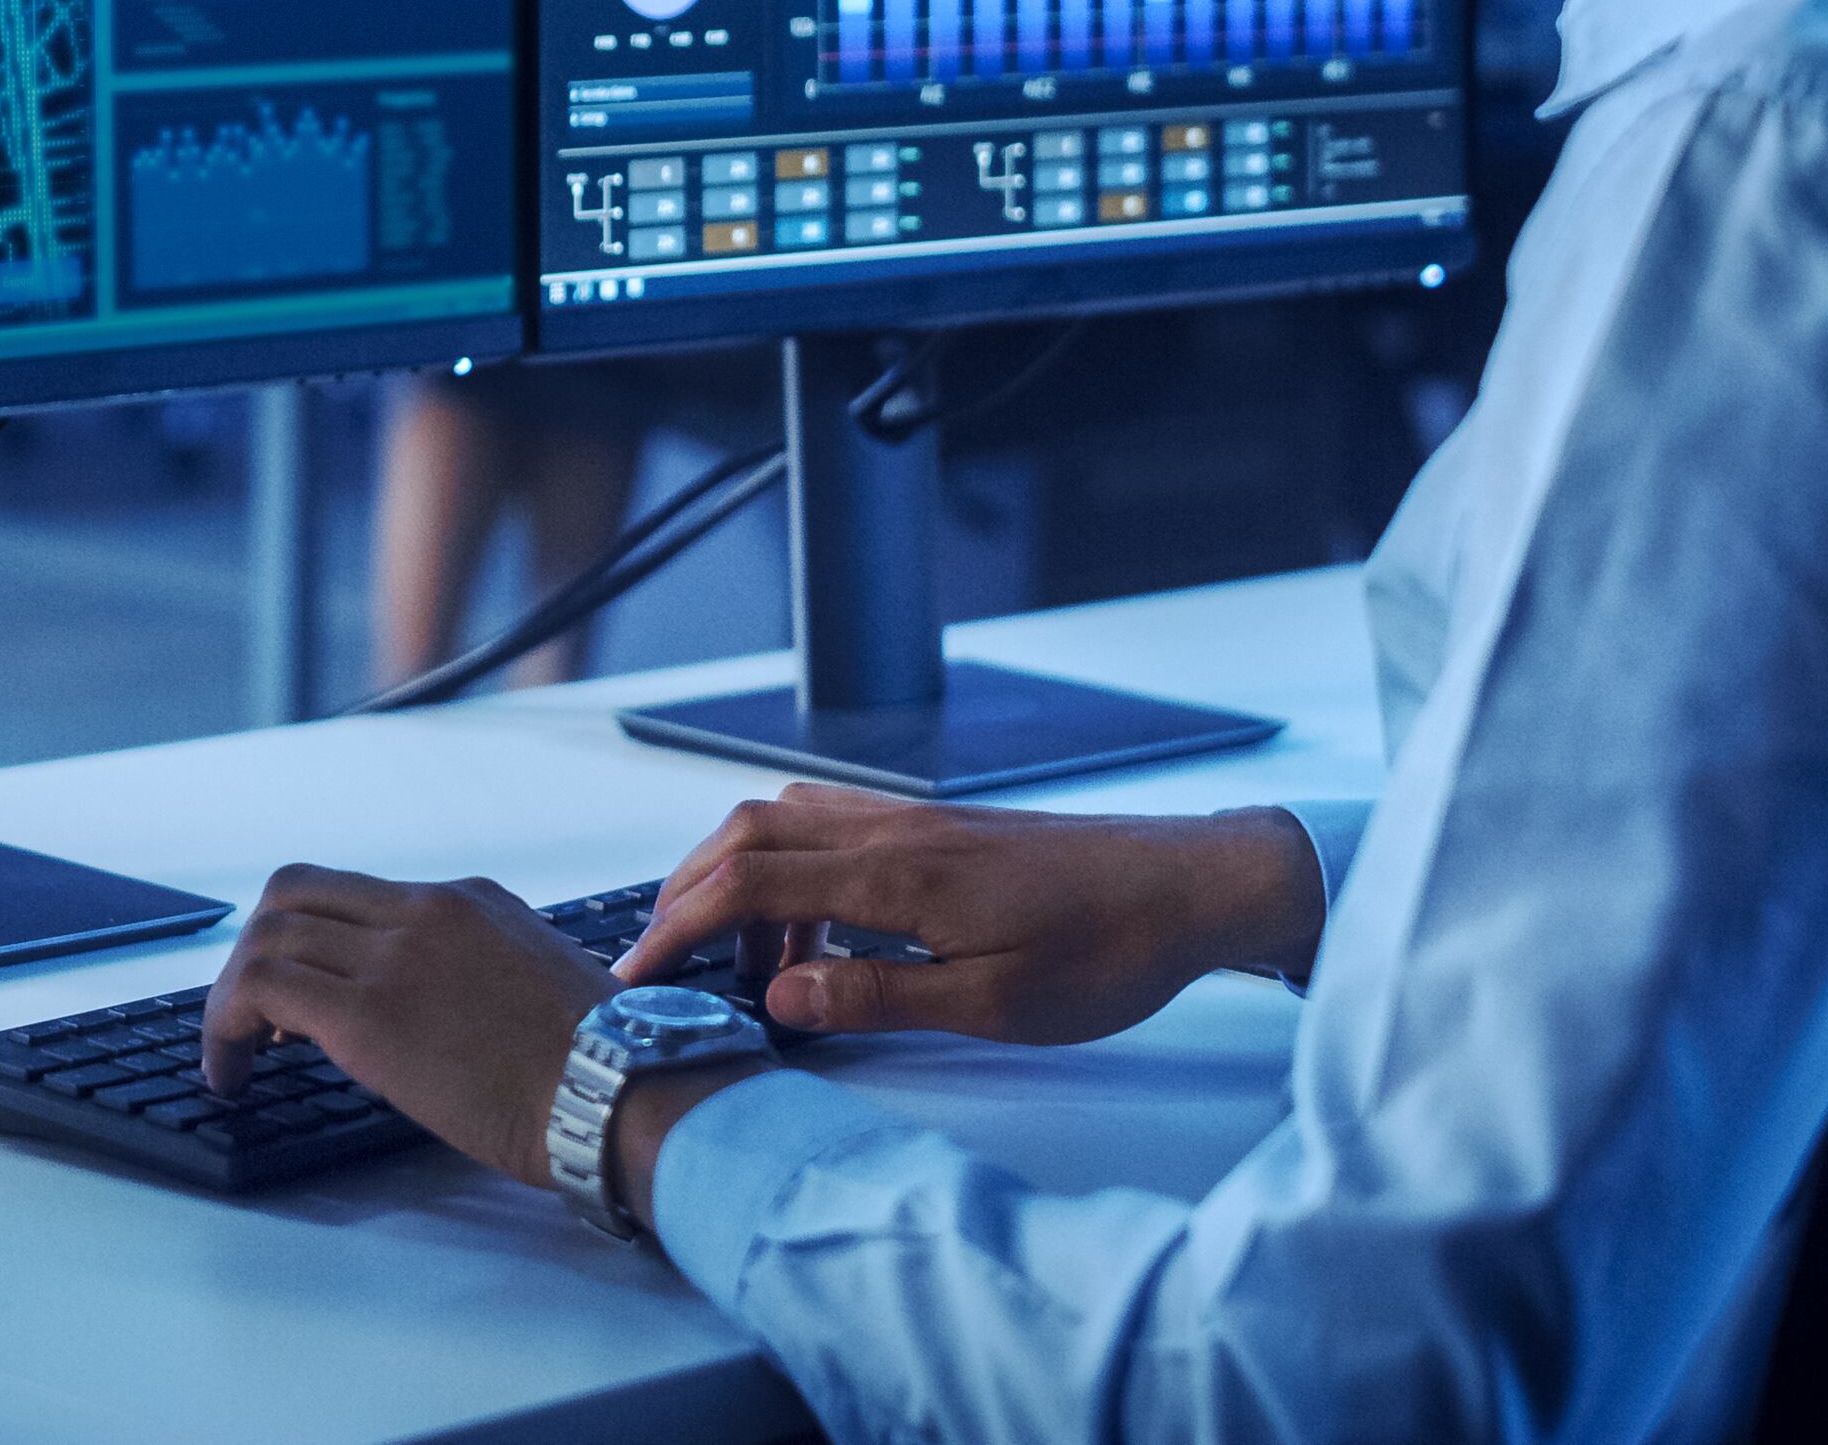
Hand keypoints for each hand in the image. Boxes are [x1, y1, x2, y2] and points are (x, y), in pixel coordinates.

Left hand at [196, 865, 626, 1179]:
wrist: (623, 1093)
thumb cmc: (605, 1068)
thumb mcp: (540, 989)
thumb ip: (481, 980)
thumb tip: (442, 1016)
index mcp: (469, 903)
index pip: (354, 893)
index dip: (308, 938)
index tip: (295, 998)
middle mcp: (424, 911)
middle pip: (292, 893)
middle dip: (256, 951)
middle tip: (252, 1018)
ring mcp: (393, 955)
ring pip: (265, 935)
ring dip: (231, 997)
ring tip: (233, 1056)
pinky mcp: (367, 1012)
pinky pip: (258, 990)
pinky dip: (225, 1028)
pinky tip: (232, 1076)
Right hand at [613, 785, 1323, 1045]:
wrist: (1191, 885)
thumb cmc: (1107, 950)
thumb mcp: (993, 1006)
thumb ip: (878, 997)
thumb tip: (780, 999)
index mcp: (897, 875)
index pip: (747, 884)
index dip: (676, 927)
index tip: (637, 975)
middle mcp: (893, 831)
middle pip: (746, 835)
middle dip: (685, 895)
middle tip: (663, 963)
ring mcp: (915, 821)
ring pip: (784, 824)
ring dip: (739, 883)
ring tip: (747, 970)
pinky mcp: (940, 828)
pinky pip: (832, 830)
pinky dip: (792, 873)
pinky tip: (818, 936)